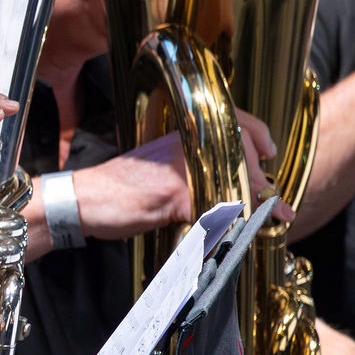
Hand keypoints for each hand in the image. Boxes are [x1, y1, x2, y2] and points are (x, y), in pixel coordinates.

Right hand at [72, 112, 284, 242]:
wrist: (82, 200)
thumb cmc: (119, 188)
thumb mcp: (163, 168)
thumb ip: (195, 169)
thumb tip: (236, 186)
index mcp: (181, 133)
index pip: (234, 121)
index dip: (258, 135)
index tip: (269, 152)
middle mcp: (185, 144)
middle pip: (242, 154)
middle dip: (260, 181)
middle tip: (273, 202)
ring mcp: (181, 169)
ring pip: (235, 182)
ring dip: (253, 205)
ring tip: (271, 218)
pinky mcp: (176, 194)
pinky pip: (216, 210)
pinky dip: (229, 225)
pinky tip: (235, 232)